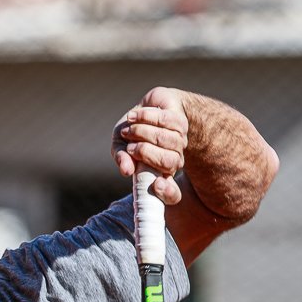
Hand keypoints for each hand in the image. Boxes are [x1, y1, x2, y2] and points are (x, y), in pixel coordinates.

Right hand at [111, 86, 188, 204]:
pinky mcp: (181, 122)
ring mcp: (180, 142)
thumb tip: (126, 171)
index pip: (171, 194)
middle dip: (144, 151)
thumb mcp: (120, 146)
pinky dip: (146, 117)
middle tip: (129, 145)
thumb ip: (121, 158)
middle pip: (168, 162)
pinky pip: (166, 121)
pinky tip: (135, 116)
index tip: (157, 185)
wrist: (145, 107)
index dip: (167, 192)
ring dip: (142, 131)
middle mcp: (173, 161)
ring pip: (166, 139)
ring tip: (129, 127)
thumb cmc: (131, 131)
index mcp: (159, 174)